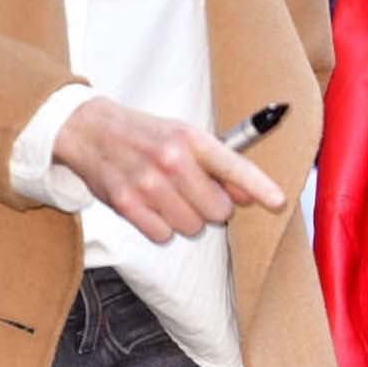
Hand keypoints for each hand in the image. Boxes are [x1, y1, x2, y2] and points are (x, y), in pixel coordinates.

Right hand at [51, 97, 286, 243]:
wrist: (89, 130)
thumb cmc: (144, 135)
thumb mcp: (183, 137)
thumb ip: (218, 167)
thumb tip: (248, 196)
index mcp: (191, 139)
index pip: (234, 167)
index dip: (260, 187)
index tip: (278, 202)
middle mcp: (172, 160)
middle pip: (218, 211)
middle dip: (211, 208)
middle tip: (192, 193)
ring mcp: (148, 184)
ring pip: (193, 227)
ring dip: (185, 219)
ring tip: (168, 197)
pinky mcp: (127, 204)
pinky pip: (164, 235)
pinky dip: (160, 227)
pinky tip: (150, 206)